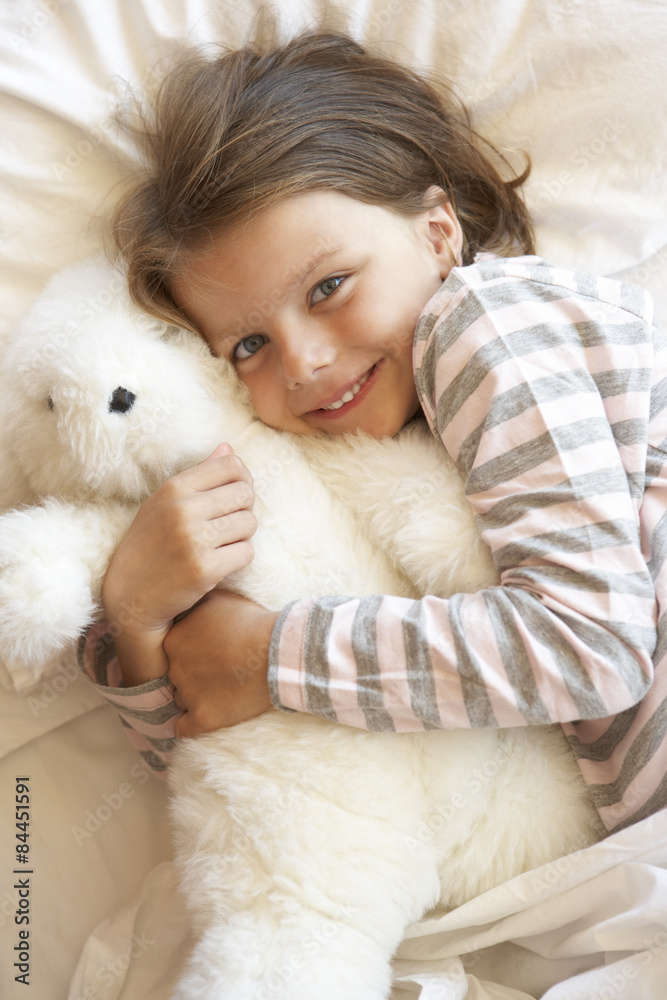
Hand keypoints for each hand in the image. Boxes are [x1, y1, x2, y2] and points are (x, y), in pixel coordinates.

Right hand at [102, 443, 256, 685]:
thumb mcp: (165, 504)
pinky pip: (246, 553)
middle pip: (245, 493)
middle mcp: (184, 509)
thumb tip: (229, 448)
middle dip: (243, 509)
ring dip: (241, 535)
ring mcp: (195, 539)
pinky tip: (220, 562)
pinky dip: (238, 558)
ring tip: (220, 544)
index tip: (233, 497)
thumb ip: (199, 475)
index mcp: (174, 488)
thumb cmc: (150, 545)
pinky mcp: (205, 569)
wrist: (129, 596)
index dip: (242, 479)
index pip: (232, 465)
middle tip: (227, 525)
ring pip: (249, 523)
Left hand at [165, 590, 277, 737]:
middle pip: (176, 673)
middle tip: (217, 669)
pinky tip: (204, 715)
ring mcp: (187, 694)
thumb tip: (186, 604)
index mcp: (174, 639)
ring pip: (181, 699)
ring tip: (220, 690)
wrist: (276, 651)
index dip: (191, 649)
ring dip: (195, 696)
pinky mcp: (203, 718)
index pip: (173, 648)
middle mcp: (174, 667)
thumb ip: (194, 604)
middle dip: (193, 672)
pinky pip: (183, 728)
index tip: (208, 651)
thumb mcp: (218, 599)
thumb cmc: (252, 622)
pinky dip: (189, 724)